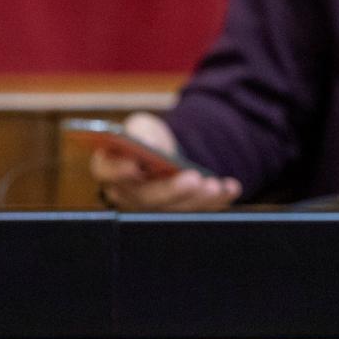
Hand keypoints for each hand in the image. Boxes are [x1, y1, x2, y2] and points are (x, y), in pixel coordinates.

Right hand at [89, 112, 241, 210]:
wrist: (168, 153)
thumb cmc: (148, 138)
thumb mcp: (143, 127)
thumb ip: (141, 133)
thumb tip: (149, 146)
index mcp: (109, 167)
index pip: (108, 171)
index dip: (119, 170)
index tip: (134, 166)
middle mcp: (128, 193)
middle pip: (145, 198)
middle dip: (170, 190)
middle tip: (192, 179)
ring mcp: (154, 207)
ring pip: (172, 210)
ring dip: (196, 200)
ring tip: (214, 186)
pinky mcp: (179, 211)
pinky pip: (197, 211)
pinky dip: (216, 201)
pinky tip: (230, 188)